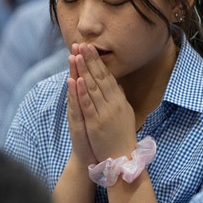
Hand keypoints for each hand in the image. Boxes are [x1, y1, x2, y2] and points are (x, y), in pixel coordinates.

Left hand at [70, 44, 135, 161]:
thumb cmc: (122, 136)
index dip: (97, 61)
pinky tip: (77, 80)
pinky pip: (88, 105)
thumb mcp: (125, 113)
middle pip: (100, 77)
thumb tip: (118, 85)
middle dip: (90, 60)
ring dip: (84, 70)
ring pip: (93, 87)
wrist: (122, 158)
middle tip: (82, 44)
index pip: (107, 76)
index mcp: (119, 100)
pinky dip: (82, 92)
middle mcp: (113, 103)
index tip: (90, 47)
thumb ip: (120, 98)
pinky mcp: (96, 123)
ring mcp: (105, 113)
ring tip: (78, 55)